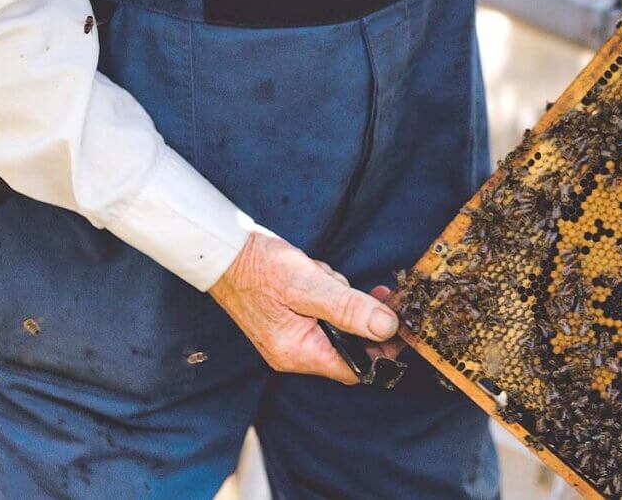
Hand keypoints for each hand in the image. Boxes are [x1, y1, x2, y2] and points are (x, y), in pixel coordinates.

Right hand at [210, 230, 403, 383]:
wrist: (223, 250)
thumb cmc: (260, 267)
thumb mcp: (309, 285)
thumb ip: (349, 308)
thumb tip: (387, 328)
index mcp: (299, 352)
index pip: (355, 369)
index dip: (382, 350)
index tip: (398, 323)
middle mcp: (294, 352)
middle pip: (350, 345)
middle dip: (360, 315)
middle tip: (373, 291)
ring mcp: (291, 336)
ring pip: (338, 324)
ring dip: (343, 298)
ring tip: (324, 274)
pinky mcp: (290, 319)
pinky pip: (323, 312)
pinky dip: (329, 293)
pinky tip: (319, 274)